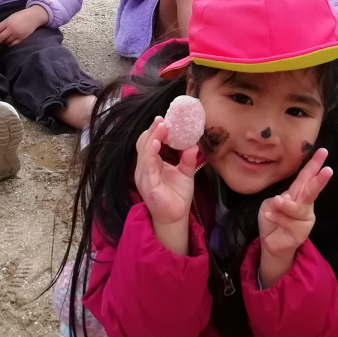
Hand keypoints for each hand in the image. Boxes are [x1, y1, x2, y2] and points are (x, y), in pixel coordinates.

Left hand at [0, 5, 48, 50]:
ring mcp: (17, 34)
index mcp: (7, 22)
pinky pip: (13, 44)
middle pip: (0, 38)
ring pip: (6, 42)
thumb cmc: (21, 15)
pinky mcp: (22, 38)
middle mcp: (11, 29)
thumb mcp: (10, 18)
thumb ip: (4, 25)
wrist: (34, 16)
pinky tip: (7, 44)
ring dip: (1, 43)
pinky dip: (9, 44)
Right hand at [133, 117, 198, 253]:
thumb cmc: (177, 196)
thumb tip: (194, 145)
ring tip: (161, 127)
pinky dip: (150, 152)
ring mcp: (144, 175)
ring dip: (152, 137)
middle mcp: (145, 167)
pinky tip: (156, 143)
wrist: (176, 217)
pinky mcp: (147, 183)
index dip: (156, 131)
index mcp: (153, 163)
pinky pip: (146, 164)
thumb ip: (188, 159)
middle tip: (163, 119)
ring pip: (144, 150)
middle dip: (153, 130)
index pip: (151, 142)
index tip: (166, 119)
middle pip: (144, 143)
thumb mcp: (185, 173)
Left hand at [258, 147, 331, 285]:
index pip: (306, 176)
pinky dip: (276, 217)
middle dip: (320, 180)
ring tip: (277, 202)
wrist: (272, 243)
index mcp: (298, 193)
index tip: (323, 151)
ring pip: (297, 208)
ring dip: (286, 205)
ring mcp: (304, 219)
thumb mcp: (269, 205)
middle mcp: (304, 204)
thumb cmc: (272, 219)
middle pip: (313, 190)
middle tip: (328, 170)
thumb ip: (277, 201)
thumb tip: (283, 202)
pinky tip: (269, 215)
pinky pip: (287, 221)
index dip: (314, 163)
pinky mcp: (301, 232)